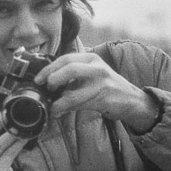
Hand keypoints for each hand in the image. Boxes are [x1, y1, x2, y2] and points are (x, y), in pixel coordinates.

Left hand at [34, 52, 158, 132]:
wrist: (131, 99)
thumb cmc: (107, 86)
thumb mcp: (92, 73)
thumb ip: (73, 75)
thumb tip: (48, 83)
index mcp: (91, 58)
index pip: (66, 58)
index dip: (49, 68)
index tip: (39, 79)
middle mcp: (97, 67)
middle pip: (69, 68)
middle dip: (52, 79)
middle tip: (46, 88)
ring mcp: (102, 82)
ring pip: (73, 92)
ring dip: (58, 102)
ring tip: (52, 107)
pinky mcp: (103, 98)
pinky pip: (79, 104)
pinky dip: (67, 109)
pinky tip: (60, 112)